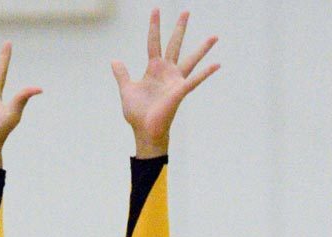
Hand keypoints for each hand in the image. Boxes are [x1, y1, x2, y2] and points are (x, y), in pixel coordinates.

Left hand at [112, 9, 219, 157]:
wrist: (144, 130)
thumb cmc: (137, 113)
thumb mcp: (127, 89)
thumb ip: (123, 74)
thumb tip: (115, 60)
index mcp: (154, 69)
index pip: (154, 42)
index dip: (154, 26)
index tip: (156, 9)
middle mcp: (167, 71)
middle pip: (175, 44)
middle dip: (180, 28)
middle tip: (186, 11)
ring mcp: (175, 80)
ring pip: (190, 59)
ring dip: (202, 48)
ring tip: (214, 36)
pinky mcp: (180, 91)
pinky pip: (195, 80)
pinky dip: (206, 73)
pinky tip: (217, 64)